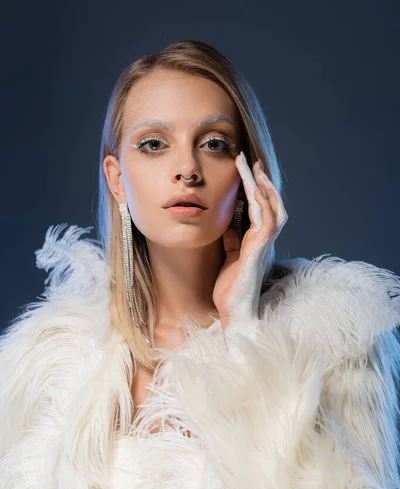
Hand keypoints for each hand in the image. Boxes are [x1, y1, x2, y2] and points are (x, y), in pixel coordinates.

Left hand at [213, 151, 287, 328]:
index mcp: (256, 240)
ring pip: (270, 209)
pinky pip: (265, 224)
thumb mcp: (229, 257)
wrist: (234, 313)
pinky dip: (261, 206)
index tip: (248, 169)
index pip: (261, 208)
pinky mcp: (256, 253)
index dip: (257, 188)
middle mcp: (263, 241)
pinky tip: (253, 192)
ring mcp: (262, 246)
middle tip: (252, 160)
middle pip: (271, 203)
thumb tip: (228, 223)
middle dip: (263, 180)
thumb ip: (232, 240)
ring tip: (252, 168)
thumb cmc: (231, 289)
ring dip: (262, 187)